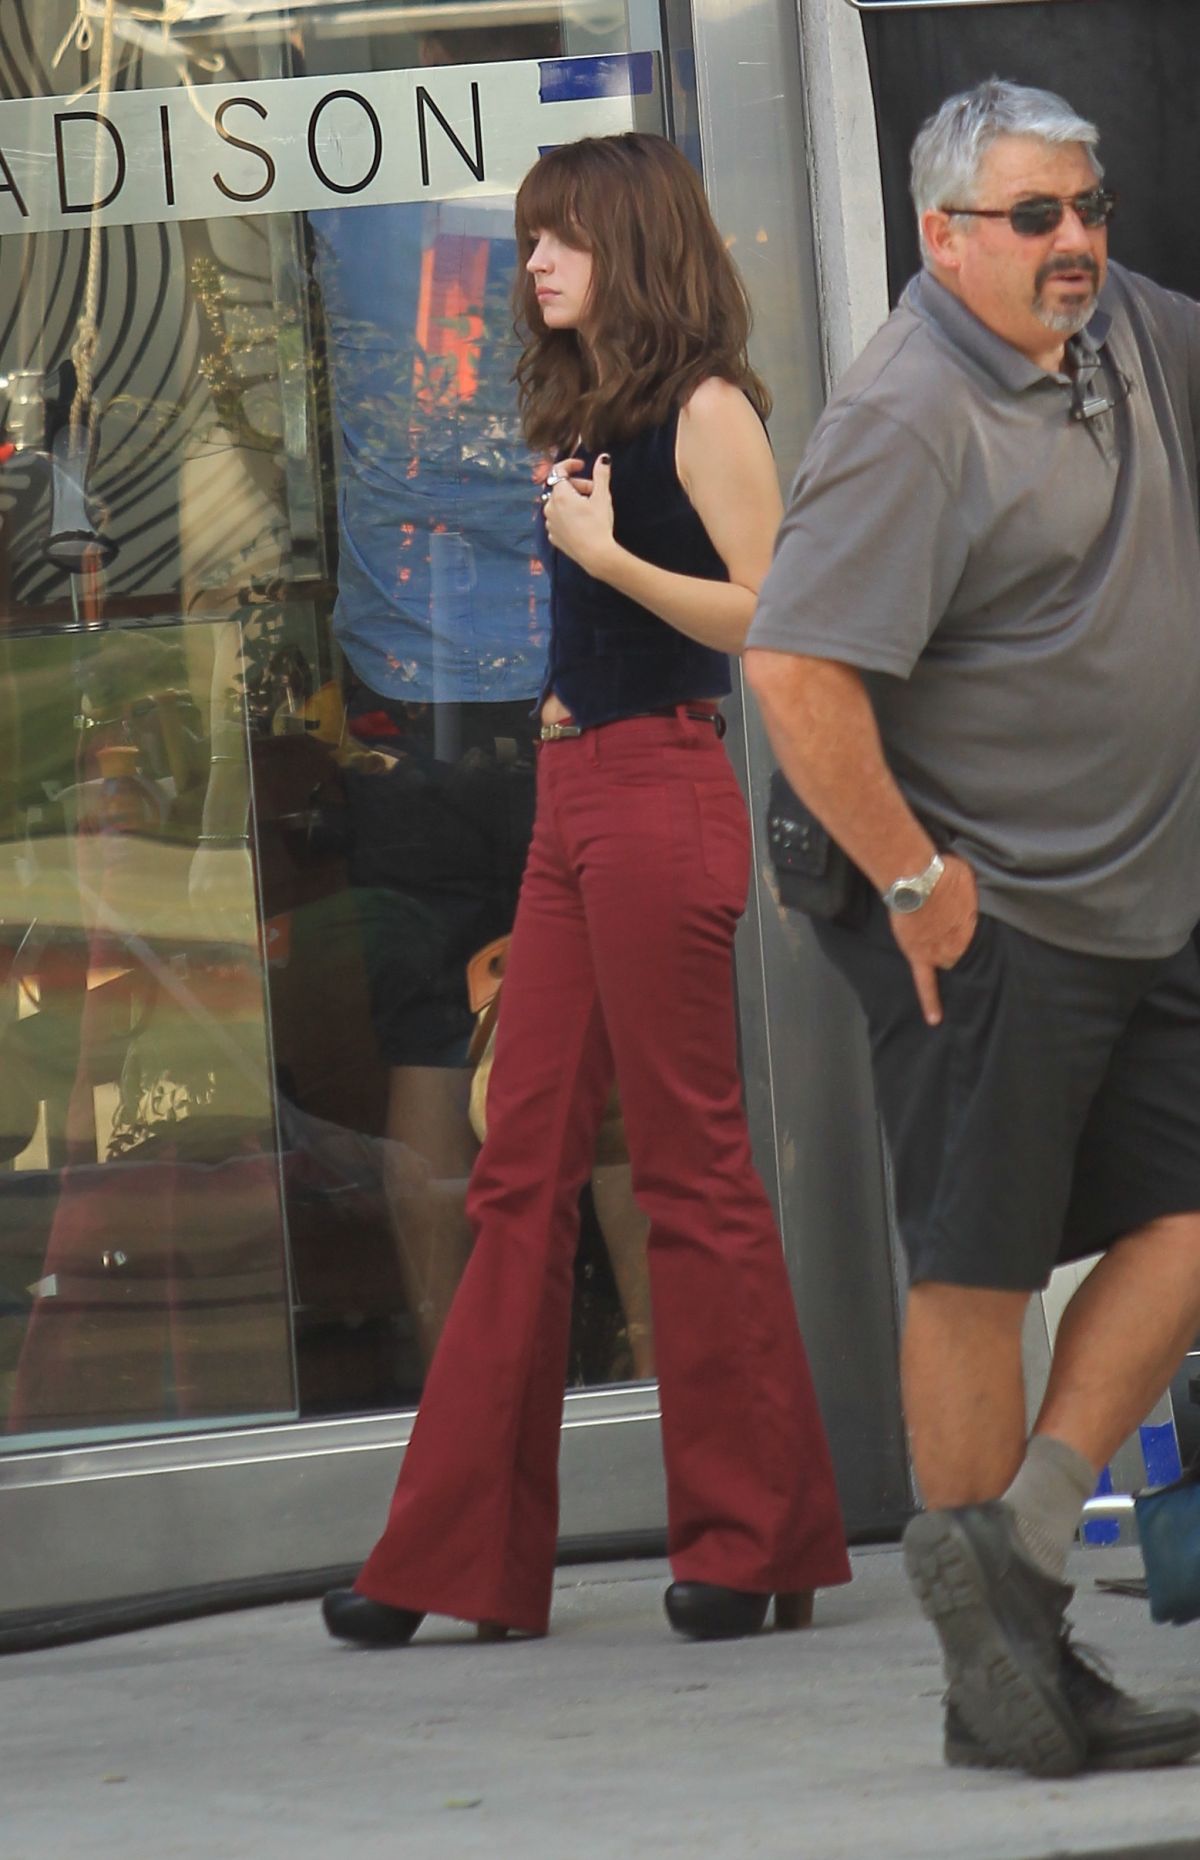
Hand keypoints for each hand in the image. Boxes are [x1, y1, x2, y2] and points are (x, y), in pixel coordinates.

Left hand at [543, 454, 616, 575]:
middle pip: (561, 488)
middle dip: (577, 484)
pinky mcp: (553, 536)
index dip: (570, 464)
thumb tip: (603, 457)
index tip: (582, 466)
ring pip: (558, 503)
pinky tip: (581, 521)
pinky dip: (567, 515)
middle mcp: (550, 507)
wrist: (595, 555)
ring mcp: (549, 523)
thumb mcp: (603, 497)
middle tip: (594, 491)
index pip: (558, 470)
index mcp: (560, 495)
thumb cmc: (598, 524)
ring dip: (572, 500)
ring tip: (588, 508)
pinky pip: (558, 519)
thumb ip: (601, 475)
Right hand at [886, 853, 978, 1028]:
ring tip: (948, 967)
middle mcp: (961, 945)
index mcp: (974, 927)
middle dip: (964, 951)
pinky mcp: (919, 956)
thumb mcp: (970, 878)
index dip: (978, 941)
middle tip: (960, 947)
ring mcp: (940, 953)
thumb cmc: (944, 873)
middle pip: (965, 955)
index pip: (981, 942)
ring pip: (949, 965)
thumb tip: (975, 890)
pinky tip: (935, 1019)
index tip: (983, 944)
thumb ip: (972, 893)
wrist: (916, 880)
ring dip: (949, 963)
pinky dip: (930, 1002)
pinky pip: (926, 984)